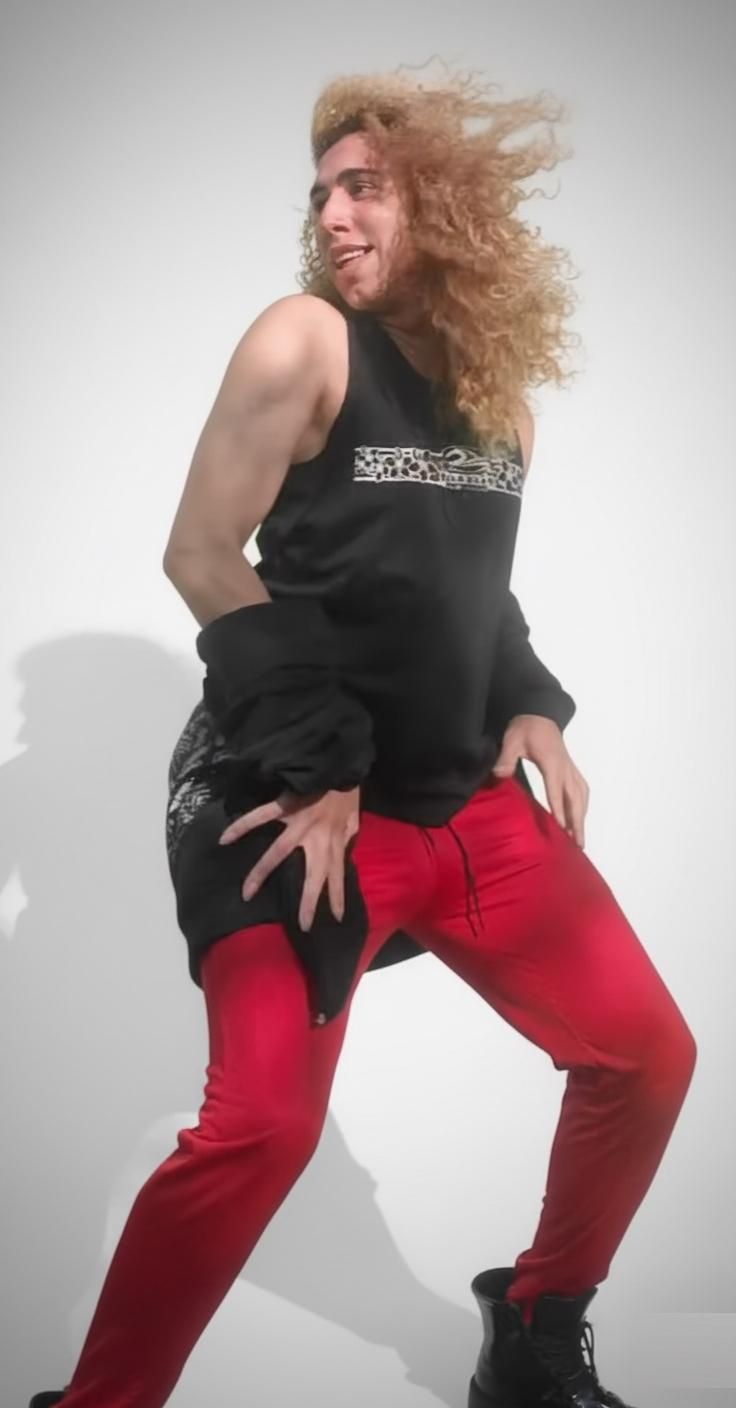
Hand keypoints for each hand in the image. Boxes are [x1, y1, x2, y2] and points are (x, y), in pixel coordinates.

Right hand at [218, 786, 360, 930]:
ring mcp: (298, 823)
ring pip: (278, 853)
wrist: (339, 763)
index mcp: (334, 841)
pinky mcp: (284, 805)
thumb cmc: (346, 790)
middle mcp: (317, 838)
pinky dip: (242, 825)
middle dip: (309, 902)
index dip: (338, 896)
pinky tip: (225, 838)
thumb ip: (347, 834)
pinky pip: (260, 816)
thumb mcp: (353, 817)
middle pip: (313, 876)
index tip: (337, 917)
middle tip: (303, 925)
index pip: (337, 874)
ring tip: (246, 893)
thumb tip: (345, 847)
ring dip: (261, 874)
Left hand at [491, 714, 588, 846]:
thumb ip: (506, 758)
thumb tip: (499, 775)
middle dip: (577, 821)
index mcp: (551, 762)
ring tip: (580, 837)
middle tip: (578, 843)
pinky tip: (580, 815)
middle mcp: (565, 767)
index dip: (559, 809)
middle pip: (575, 798)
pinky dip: (583, 805)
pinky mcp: (571, 768)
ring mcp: (570, 768)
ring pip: (581, 795)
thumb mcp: (512, 740)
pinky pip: (582, 789)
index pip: (555, 790)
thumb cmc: (525, 728)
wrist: (540, 713)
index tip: (563, 828)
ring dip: (582, 816)